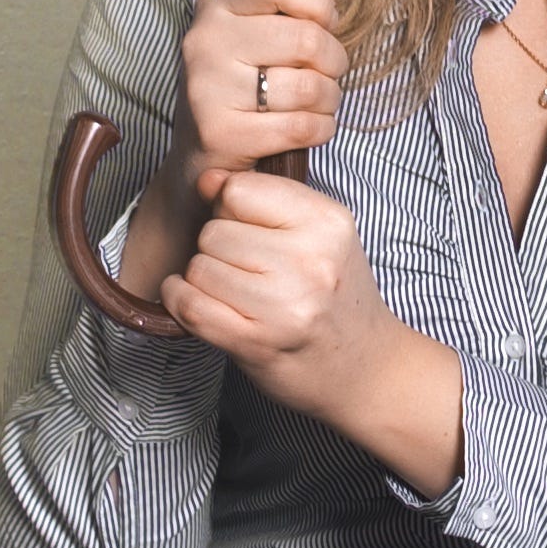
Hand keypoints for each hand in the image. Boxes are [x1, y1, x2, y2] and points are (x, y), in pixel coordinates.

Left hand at [166, 170, 464, 493]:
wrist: (366, 369)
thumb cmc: (336, 298)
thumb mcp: (319, 236)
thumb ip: (264, 202)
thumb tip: (207, 178)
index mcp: (327, 222)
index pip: (239, 190)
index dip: (231, 208)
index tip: (244, 228)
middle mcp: (310, 259)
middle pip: (214, 231)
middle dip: (216, 248)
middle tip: (243, 268)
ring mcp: (284, 303)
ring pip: (199, 267)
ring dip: (203, 279)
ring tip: (234, 290)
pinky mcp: (257, 342)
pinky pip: (191, 305)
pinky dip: (180, 301)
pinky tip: (194, 300)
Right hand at [178, 0, 342, 185]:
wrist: (202, 160)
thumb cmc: (241, 85)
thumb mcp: (256, 27)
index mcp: (217, 2)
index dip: (318, 2)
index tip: (322, 23)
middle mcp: (205, 38)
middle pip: (306, 39)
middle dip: (333, 62)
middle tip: (326, 73)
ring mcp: (207, 86)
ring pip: (308, 85)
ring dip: (328, 100)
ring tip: (316, 103)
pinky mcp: (220, 131)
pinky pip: (301, 125)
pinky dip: (319, 129)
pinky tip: (308, 128)